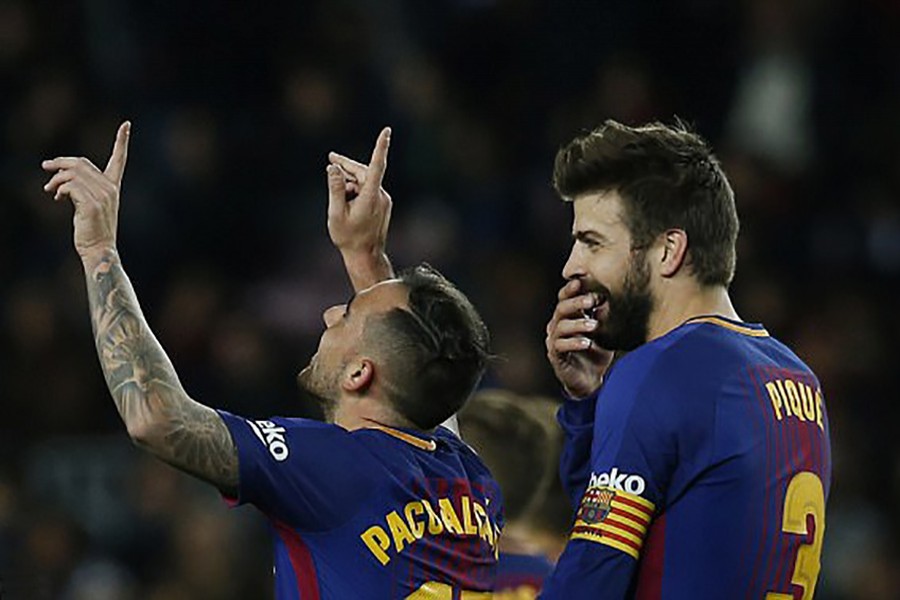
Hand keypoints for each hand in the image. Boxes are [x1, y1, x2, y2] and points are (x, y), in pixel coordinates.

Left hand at [42, 121, 130, 261]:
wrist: (98, 249)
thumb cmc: (92, 228)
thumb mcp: (89, 203)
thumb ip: (80, 187)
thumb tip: (58, 175)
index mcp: (113, 186)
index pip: (120, 159)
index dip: (123, 141)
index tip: (127, 125)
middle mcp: (110, 188)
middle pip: (81, 162)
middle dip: (60, 162)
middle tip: (46, 167)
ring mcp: (102, 196)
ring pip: (73, 173)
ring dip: (56, 179)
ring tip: (50, 190)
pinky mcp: (91, 204)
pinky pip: (70, 185)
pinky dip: (58, 188)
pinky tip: (56, 197)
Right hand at [326, 127, 391, 257]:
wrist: (365, 256)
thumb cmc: (349, 237)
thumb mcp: (336, 213)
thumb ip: (335, 188)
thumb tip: (334, 168)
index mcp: (371, 197)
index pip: (376, 166)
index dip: (380, 147)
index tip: (386, 131)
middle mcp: (381, 196)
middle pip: (364, 172)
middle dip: (346, 166)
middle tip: (329, 157)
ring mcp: (384, 200)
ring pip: (365, 181)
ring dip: (349, 180)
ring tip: (335, 190)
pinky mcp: (383, 204)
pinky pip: (368, 189)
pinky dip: (355, 188)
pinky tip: (344, 198)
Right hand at [545, 279, 613, 397]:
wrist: (589, 381)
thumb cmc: (595, 353)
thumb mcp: (602, 332)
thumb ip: (601, 316)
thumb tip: (607, 297)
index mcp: (568, 317)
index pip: (564, 299)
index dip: (571, 290)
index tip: (582, 281)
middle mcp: (557, 326)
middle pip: (561, 309)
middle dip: (576, 302)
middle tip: (592, 300)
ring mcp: (554, 341)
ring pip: (561, 326)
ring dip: (578, 324)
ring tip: (594, 326)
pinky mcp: (555, 356)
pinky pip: (561, 346)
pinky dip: (574, 343)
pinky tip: (587, 343)